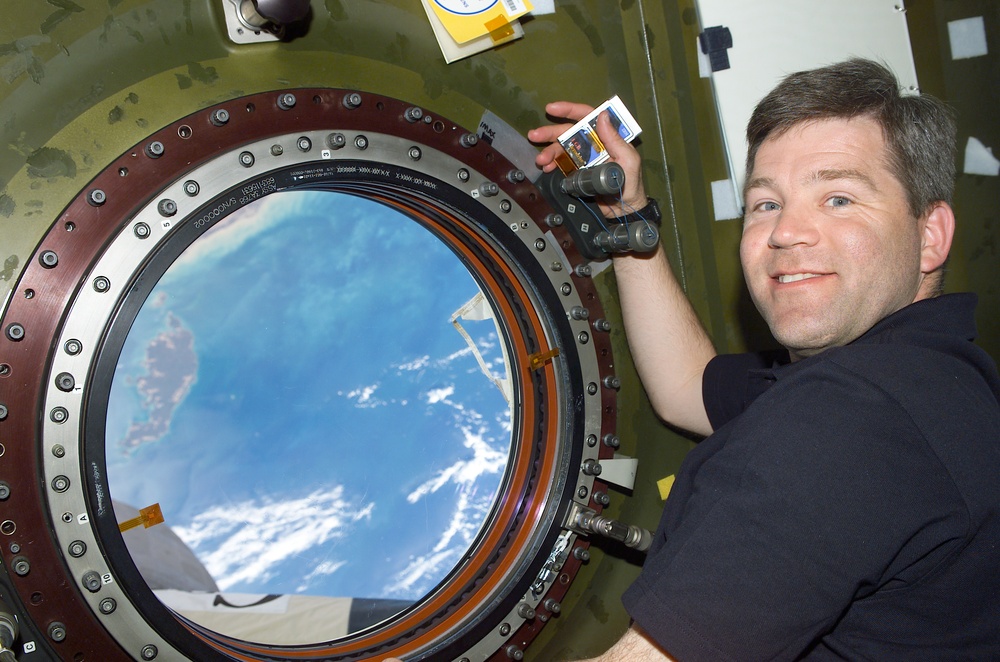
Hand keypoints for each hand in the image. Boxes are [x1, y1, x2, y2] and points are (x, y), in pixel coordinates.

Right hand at [528, 101, 647, 215]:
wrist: (623, 211)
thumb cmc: (631, 183)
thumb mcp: (628, 159)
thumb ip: (615, 139)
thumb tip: (602, 115)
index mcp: (606, 137)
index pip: (586, 117)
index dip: (569, 110)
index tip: (551, 108)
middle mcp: (592, 144)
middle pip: (568, 132)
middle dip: (550, 132)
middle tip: (534, 134)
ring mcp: (583, 158)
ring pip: (561, 149)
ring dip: (549, 152)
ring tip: (541, 160)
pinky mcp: (576, 173)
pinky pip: (561, 165)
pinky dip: (552, 165)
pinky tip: (547, 168)